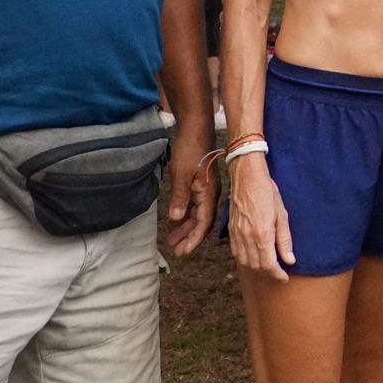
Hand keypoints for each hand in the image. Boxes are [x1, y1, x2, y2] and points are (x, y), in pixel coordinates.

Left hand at [164, 134, 218, 256]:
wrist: (196, 130)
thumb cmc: (191, 150)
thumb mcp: (181, 175)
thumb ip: (180, 198)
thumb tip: (176, 219)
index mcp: (208, 194)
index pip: (203, 223)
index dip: (194, 239)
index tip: (183, 251)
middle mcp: (209, 194)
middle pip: (202, 222)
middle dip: (189, 237)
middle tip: (176, 250)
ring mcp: (205, 189)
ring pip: (197, 214)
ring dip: (186, 227)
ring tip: (172, 239)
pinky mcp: (200, 184)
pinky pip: (194, 205)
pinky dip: (185, 214)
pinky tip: (176, 220)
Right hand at [226, 155, 294, 280]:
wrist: (247, 177)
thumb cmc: (267, 192)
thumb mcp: (282, 215)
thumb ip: (284, 240)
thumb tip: (289, 260)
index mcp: (262, 234)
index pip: (268, 264)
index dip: (277, 274)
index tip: (284, 277)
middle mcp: (247, 237)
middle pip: (256, 266)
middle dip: (268, 273)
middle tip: (278, 273)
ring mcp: (237, 235)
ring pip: (245, 262)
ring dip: (256, 268)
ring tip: (268, 266)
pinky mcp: (230, 231)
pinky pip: (236, 253)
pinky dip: (245, 260)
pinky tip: (254, 256)